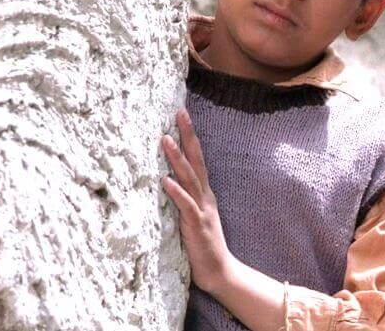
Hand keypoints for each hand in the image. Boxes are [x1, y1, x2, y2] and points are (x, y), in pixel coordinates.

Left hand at [161, 109, 233, 294]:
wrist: (219, 270)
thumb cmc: (203, 244)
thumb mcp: (193, 215)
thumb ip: (184, 197)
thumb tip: (167, 180)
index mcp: (204, 193)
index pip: (197, 158)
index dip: (190, 137)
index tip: (181, 115)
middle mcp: (205, 196)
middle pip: (196, 160)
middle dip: (187, 136)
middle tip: (180, 113)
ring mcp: (202, 209)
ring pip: (189, 178)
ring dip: (177, 158)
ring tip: (165, 139)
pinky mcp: (196, 224)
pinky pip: (185, 205)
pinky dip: (176, 192)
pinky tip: (166, 180)